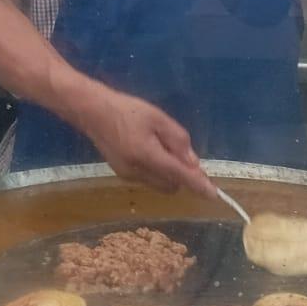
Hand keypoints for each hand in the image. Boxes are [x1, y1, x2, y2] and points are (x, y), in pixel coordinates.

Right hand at [75, 87, 219, 200]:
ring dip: (169, 174)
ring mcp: (127, 176)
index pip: (179, 176)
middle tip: (182, 152)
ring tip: (160, 145)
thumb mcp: (158, 118)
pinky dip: (157, 171)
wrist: (93, 112)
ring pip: (160, 184)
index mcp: (147, 155)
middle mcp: (137, 172)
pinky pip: (149, 179)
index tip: (214, 195)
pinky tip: (148, 149)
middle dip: (182, 175)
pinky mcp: (122, 175)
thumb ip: (178, 140)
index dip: (198, 185)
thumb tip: (193, 163)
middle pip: (171, 185)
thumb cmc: (128, 110)